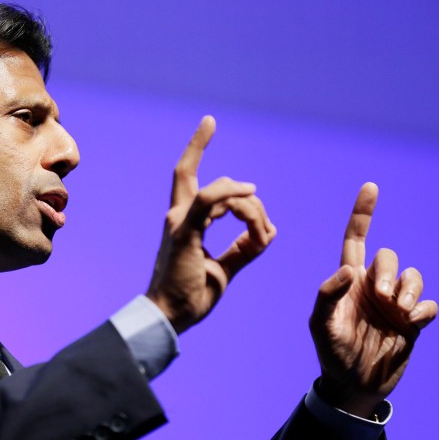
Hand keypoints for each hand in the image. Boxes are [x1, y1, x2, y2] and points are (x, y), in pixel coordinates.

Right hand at [145, 116, 276, 333]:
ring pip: (220, 191)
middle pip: (209, 181)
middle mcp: (178, 216)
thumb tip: (267, 233)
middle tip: (260, 231)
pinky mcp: (184, 232)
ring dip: (249, 209)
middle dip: (243, 194)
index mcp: (185, 223)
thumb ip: (243, 249)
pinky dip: (233, 198)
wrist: (170, 317)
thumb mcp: (224, 269)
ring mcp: (179, 222)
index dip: (197, 146)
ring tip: (260, 238)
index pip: (189, 175)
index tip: (209, 122)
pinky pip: (209, 201)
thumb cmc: (191, 297)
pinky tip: (253, 204)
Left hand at [309, 182, 437, 417]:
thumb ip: (329, 296)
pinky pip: (429, 305)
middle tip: (380, 296)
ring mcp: (394, 304)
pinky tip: (412, 323)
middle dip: (387, 271)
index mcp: (349, 282)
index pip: (356, 240)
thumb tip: (350, 272)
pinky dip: (424, 309)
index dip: (362, 214)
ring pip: (412, 276)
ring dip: (408, 288)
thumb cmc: (332, 352)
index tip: (371, 187)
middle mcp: (373, 287)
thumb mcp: (321, 325)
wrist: (353, 385)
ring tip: (399, 309)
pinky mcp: (413, 323)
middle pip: (388, 256)